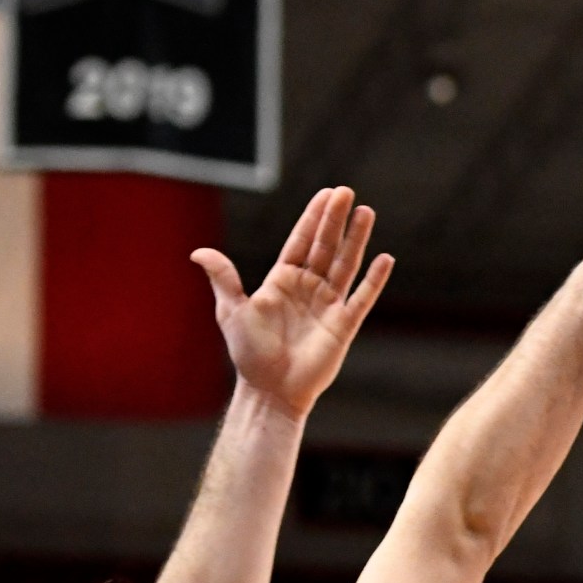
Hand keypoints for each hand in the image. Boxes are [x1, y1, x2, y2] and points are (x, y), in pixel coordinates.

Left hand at [192, 187, 394, 419]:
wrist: (271, 390)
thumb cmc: (249, 354)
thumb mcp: (232, 311)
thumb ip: (224, 278)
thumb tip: (197, 252)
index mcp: (282, 281)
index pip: (301, 242)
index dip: (314, 217)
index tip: (326, 194)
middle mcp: (308, 288)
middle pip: (326, 246)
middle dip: (335, 219)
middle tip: (346, 192)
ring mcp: (328, 305)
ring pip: (346, 264)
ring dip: (357, 239)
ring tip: (366, 213)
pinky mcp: (344, 324)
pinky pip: (363, 297)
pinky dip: (374, 279)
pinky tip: (385, 258)